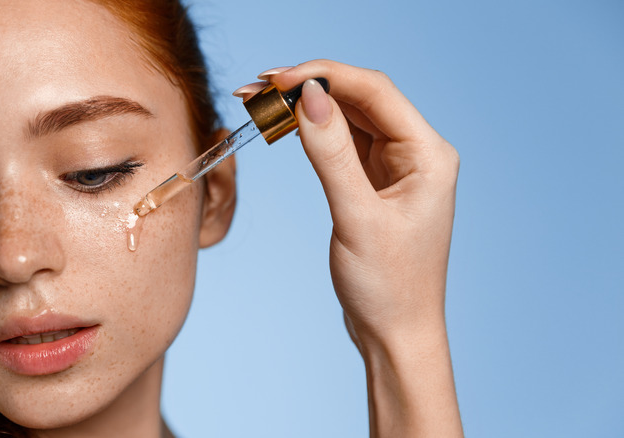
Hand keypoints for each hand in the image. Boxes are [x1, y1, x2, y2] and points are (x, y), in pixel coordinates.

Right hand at [236, 60, 462, 436]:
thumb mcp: (357, 217)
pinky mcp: (374, 182)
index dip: (324, 76)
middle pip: (359, 99)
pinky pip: (341, 143)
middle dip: (309, 87)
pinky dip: (312, 132)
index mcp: (428, 154)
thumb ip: (331, 154)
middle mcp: (416, 152)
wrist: (395, 333)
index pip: (374, 91)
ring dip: (306, 107)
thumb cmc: (389, 286)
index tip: (278, 79)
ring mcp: (395, 166)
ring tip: (261, 101)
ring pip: (347, 118)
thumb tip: (308, 96)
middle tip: (258, 87)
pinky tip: (285, 125)